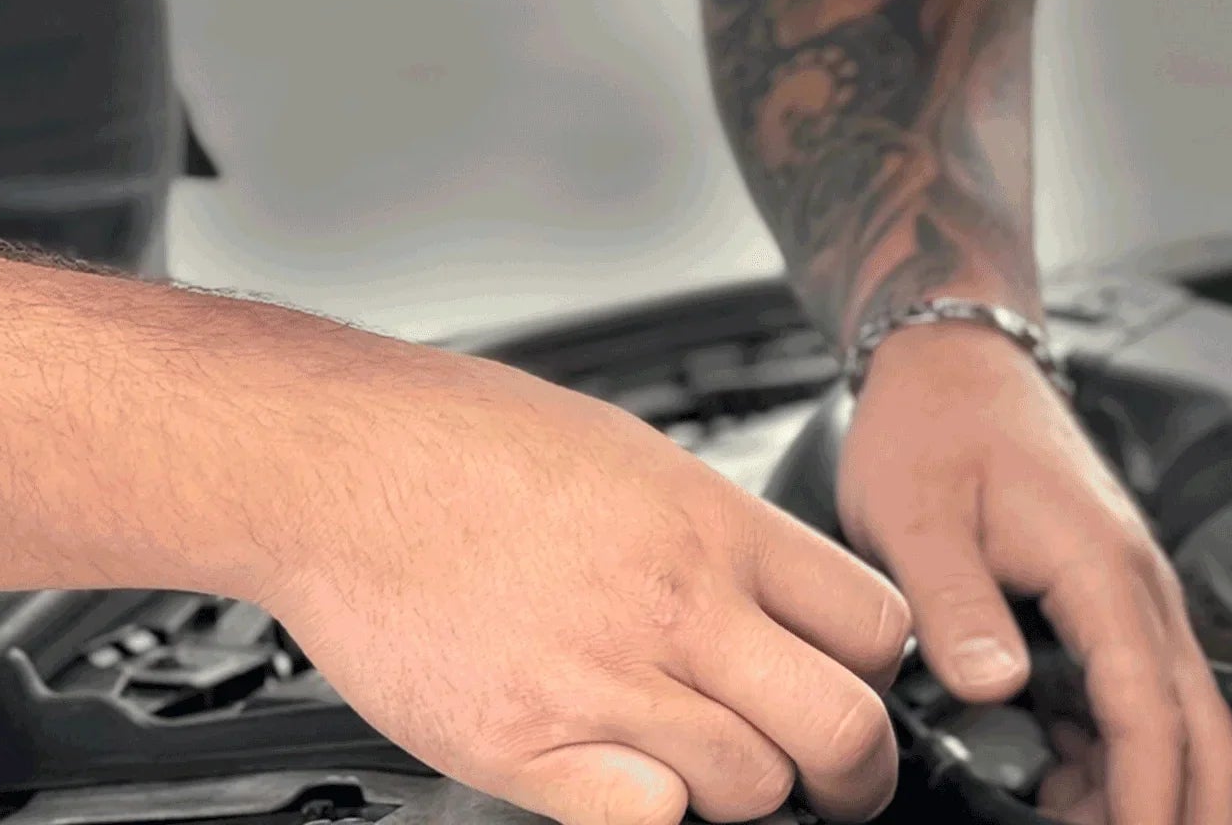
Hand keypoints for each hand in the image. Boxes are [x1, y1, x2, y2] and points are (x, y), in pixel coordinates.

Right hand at [261, 348, 910, 824]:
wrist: (353, 462)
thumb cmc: (476, 444)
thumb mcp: (635, 457)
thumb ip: (714, 536)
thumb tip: (773, 596)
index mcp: (715, 525)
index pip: (875, 625)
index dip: (878, 674)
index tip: (855, 688)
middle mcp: (679, 605)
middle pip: (843, 730)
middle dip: (854, 775)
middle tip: (834, 784)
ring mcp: (606, 682)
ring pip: (754, 790)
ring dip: (744, 795)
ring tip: (705, 771)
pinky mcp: (525, 748)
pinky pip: (643, 823)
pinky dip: (651, 819)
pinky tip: (629, 788)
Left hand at [834, 322, 1231, 824]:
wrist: (953, 358)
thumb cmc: (936, 419)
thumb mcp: (917, 510)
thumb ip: (955, 602)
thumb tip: (993, 688)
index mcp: (1101, 566)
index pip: (1150, 712)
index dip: (1145, 804)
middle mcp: (1134, 587)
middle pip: (1201, 735)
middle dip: (1181, 815)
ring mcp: (1125, 597)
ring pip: (1175, 725)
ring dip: (1142, 796)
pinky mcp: (1102, 604)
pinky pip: (1134, 700)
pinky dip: (1113, 761)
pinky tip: (1058, 793)